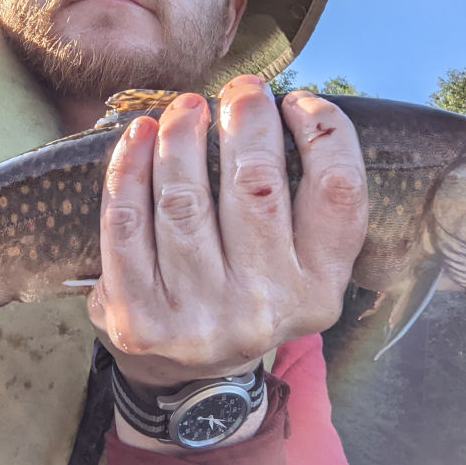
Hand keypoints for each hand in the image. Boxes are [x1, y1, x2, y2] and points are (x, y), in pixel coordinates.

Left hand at [89, 74, 367, 392]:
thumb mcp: (296, 267)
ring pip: (184, 199)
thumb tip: (275, 106)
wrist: (186, 374)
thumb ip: (302, 204)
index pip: (338, 195)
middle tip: (240, 90)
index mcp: (317, 291)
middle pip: (257, 187)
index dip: (325, 135)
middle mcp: (263, 309)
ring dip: (181, 137)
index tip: (301, 102)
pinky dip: (127, 168)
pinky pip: (126, 223)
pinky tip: (138, 135)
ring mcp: (197, 317)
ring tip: (184, 108)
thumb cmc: (245, 290)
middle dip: (248, 121)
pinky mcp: (139, 317)